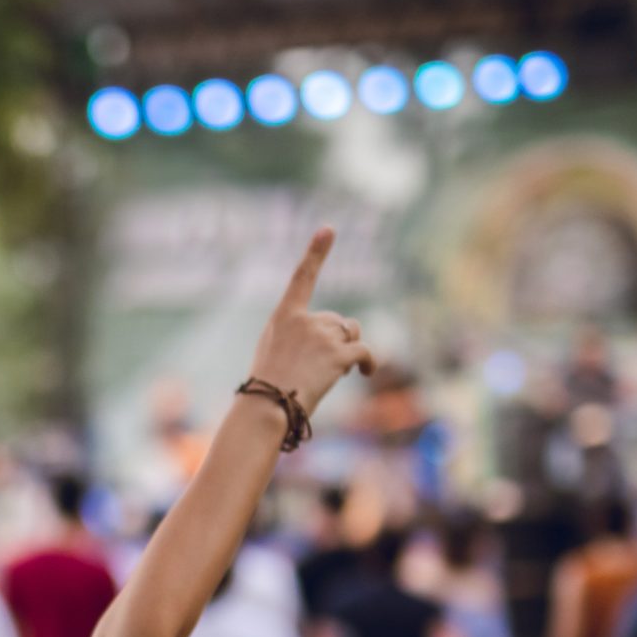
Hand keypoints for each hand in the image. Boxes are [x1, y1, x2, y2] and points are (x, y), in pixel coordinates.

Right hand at [246, 228, 373, 413]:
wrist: (269, 407)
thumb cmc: (268, 384)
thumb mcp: (273, 349)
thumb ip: (298, 332)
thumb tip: (334, 332)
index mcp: (285, 316)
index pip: (302, 278)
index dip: (315, 253)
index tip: (328, 229)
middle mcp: (305, 320)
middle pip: (337, 320)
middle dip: (338, 339)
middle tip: (320, 366)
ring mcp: (323, 336)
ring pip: (352, 334)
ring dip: (350, 350)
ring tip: (333, 373)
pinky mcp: (339, 355)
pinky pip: (365, 351)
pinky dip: (368, 362)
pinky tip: (366, 373)